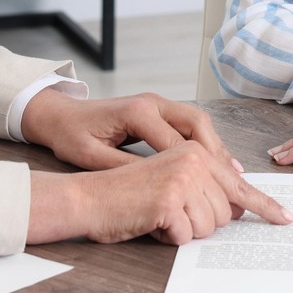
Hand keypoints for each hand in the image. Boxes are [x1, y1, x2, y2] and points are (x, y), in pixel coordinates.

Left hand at [20, 89, 233, 171]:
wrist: (60, 115)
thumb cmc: (72, 135)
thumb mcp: (93, 157)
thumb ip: (125, 167)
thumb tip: (157, 187)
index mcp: (137, 111)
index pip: (175, 141)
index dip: (195, 167)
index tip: (210, 190)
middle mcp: (153, 102)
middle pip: (197, 122)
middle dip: (216, 152)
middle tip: (232, 180)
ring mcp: (157, 103)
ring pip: (198, 122)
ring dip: (215, 147)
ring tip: (231, 175)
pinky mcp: (158, 110)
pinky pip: (189, 125)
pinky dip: (204, 144)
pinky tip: (214, 163)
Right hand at [27, 142, 292, 244]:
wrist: (88, 198)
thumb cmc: (128, 194)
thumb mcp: (171, 181)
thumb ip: (204, 186)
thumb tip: (239, 206)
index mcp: (194, 152)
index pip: (238, 183)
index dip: (265, 205)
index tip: (285, 218)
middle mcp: (192, 160)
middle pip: (225, 213)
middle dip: (200, 223)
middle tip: (169, 213)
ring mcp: (181, 178)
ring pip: (209, 227)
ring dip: (183, 231)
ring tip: (157, 216)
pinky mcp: (168, 200)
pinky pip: (185, 236)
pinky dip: (167, 238)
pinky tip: (149, 223)